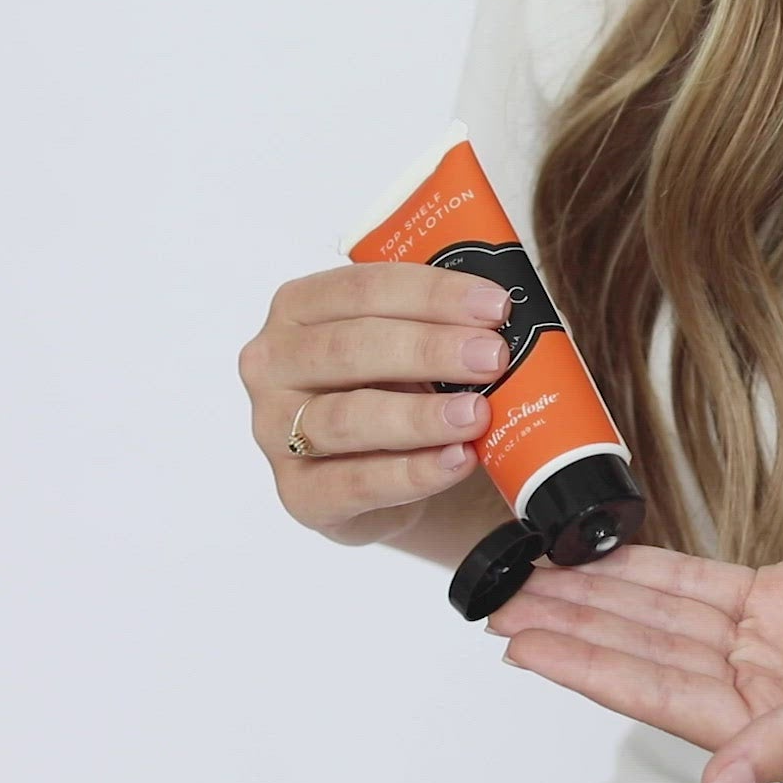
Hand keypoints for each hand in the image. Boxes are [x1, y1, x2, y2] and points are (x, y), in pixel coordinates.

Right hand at [237, 261, 515, 544]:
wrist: (382, 473)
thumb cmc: (395, 388)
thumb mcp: (410, 342)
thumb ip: (442, 322)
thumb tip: (508, 315)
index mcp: (299, 308)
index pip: (363, 288)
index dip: (432, 294)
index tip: (494, 306)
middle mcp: (274, 364)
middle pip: (351, 348)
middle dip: (429, 350)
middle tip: (492, 357)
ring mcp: (277, 432)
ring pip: (348, 418)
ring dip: (420, 415)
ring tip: (477, 413)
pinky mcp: (300, 493)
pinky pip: (357, 482)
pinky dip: (413, 472)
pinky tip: (458, 460)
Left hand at [485, 507, 782, 782]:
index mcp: (773, 724)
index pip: (652, 693)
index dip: (583, 666)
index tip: (522, 645)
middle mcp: (760, 689)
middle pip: (643, 652)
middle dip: (574, 624)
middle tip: (503, 598)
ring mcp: (768, 644)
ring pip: (662, 616)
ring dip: (601, 594)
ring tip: (536, 573)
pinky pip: (699, 586)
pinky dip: (650, 571)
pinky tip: (607, 560)